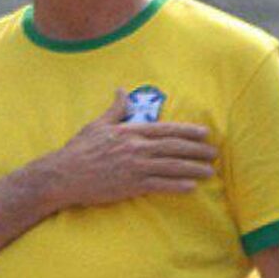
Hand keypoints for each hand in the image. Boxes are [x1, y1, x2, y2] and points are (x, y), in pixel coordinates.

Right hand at [28, 88, 216, 209]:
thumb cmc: (79, 150)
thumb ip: (115, 109)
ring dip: (193, 168)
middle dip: (197, 150)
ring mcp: (134, 167)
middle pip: (173, 148)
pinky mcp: (131, 185)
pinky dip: (176, 186)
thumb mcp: (97, 124)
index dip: (187, 132)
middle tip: (214, 153)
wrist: (63, 175)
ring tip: (209, 171)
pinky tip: (191, 187)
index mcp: (130, 132)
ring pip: (171, 167)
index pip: (165, 130)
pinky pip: (159, 185)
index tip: (204, 134)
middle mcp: (136, 148)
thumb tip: (121, 90)